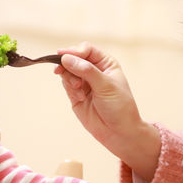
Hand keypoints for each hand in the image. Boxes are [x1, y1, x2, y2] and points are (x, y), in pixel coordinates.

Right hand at [54, 42, 160, 179]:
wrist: (118, 132)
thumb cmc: (119, 107)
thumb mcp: (106, 86)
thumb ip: (86, 71)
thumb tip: (66, 58)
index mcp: (105, 63)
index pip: (86, 50)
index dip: (74, 51)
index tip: (64, 55)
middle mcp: (94, 70)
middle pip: (73, 58)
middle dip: (68, 64)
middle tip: (62, 71)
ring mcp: (84, 82)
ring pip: (67, 70)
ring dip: (69, 78)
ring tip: (78, 89)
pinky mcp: (76, 94)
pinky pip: (66, 83)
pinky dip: (70, 88)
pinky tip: (80, 97)